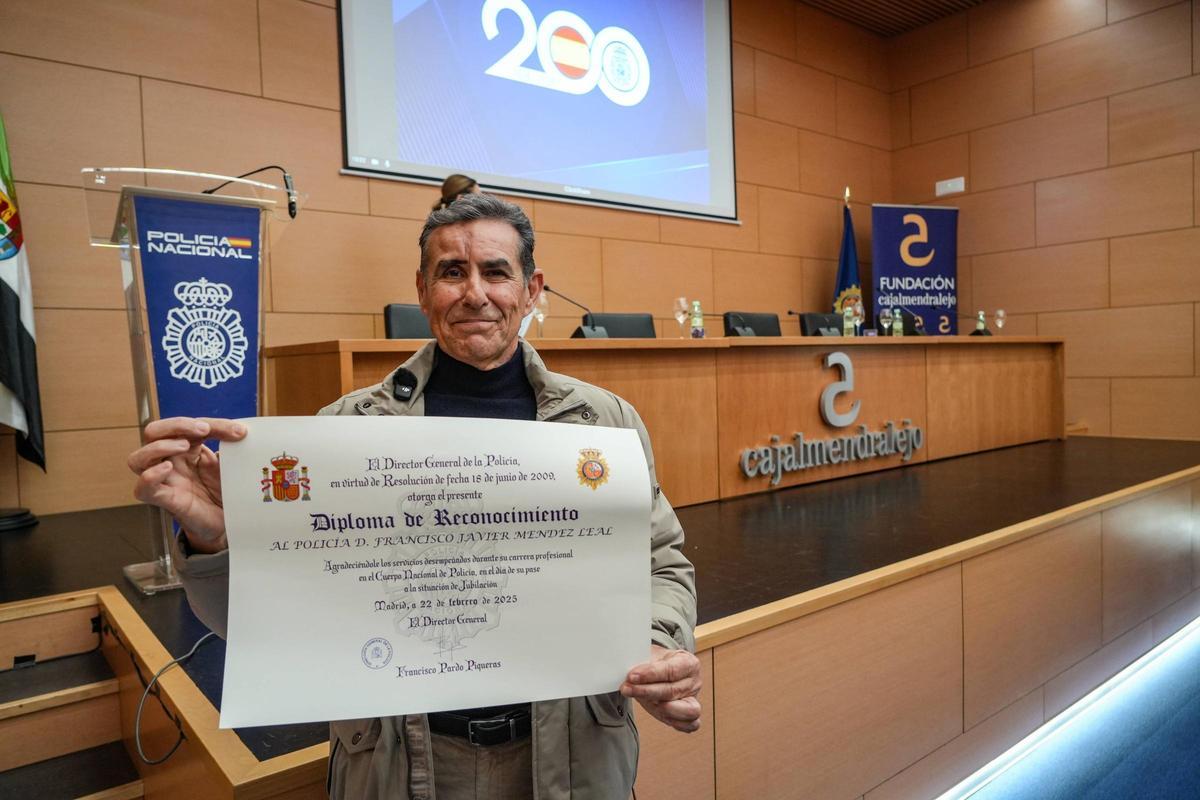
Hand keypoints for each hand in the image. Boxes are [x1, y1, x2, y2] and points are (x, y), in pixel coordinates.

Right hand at [128, 417, 246, 552]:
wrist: (228, 522)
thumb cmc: (224, 491)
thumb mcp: (230, 464)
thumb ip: (232, 448)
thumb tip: (243, 432)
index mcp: (188, 448)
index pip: (189, 425)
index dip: (212, 424)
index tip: (239, 432)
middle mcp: (171, 461)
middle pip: (153, 432)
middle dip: (175, 424)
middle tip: (203, 430)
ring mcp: (165, 480)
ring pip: (138, 458)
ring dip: (160, 446)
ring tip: (184, 446)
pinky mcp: (165, 500)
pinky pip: (143, 488)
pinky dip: (150, 475)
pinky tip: (166, 469)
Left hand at [620, 645, 701, 732]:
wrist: (658, 670)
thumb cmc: (656, 662)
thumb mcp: (649, 654)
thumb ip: (641, 660)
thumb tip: (624, 667)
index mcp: (689, 663)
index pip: (672, 670)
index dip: (651, 674)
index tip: (632, 676)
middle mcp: (694, 682)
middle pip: (672, 691)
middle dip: (646, 691)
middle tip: (627, 688)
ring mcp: (693, 700)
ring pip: (686, 710)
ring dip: (660, 708)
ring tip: (640, 700)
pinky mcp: (688, 716)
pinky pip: (689, 725)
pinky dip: (675, 721)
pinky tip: (657, 712)